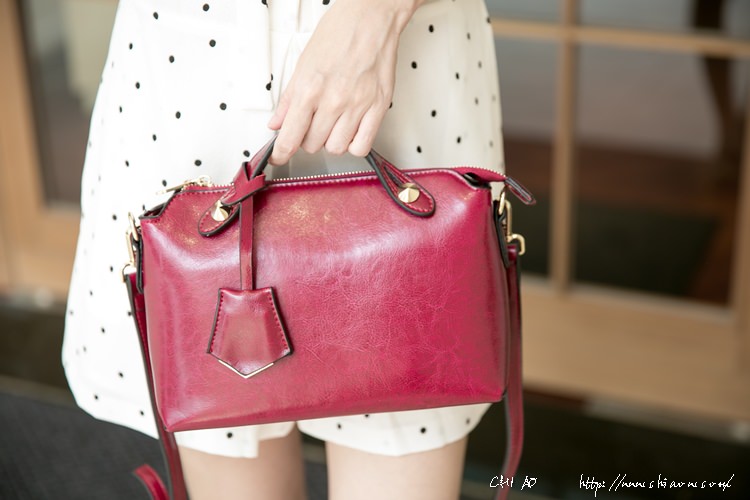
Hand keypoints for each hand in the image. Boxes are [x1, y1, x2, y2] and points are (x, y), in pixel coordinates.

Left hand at [267, 0, 422, 164]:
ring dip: (330, 141)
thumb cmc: (339, 32)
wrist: (371, 17)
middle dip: (308, 138)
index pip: (290, 136)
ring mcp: (357, 105)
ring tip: (332, 124)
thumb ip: (290, 98)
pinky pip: (362, 145)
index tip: (279, 159)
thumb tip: (278, 123)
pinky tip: (350, 130)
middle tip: (311, 124)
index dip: (281, 153)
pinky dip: (353, 144)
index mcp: (310, 88)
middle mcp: (333, 100)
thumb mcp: (303, 63)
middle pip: (312, 145)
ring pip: (336, 148)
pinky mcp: (378, 107)